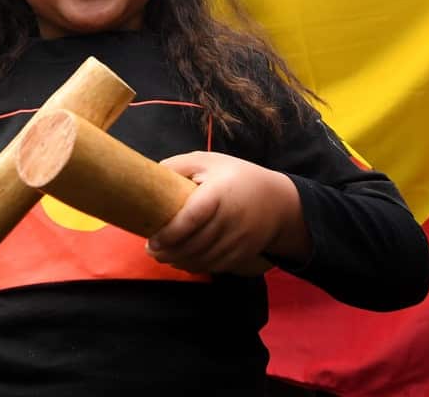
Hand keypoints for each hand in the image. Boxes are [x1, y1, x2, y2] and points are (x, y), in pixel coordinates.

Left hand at [147, 151, 303, 274]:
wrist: (278, 202)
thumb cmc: (236, 177)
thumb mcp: (208, 161)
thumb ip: (178, 165)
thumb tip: (150, 176)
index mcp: (220, 193)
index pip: (192, 218)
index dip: (170, 233)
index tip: (152, 239)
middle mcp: (231, 219)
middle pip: (195, 244)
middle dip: (169, 252)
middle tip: (150, 250)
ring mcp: (239, 240)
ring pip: (203, 259)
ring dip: (179, 262)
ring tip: (161, 256)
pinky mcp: (243, 254)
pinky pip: (215, 266)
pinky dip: (196, 266)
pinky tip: (181, 261)